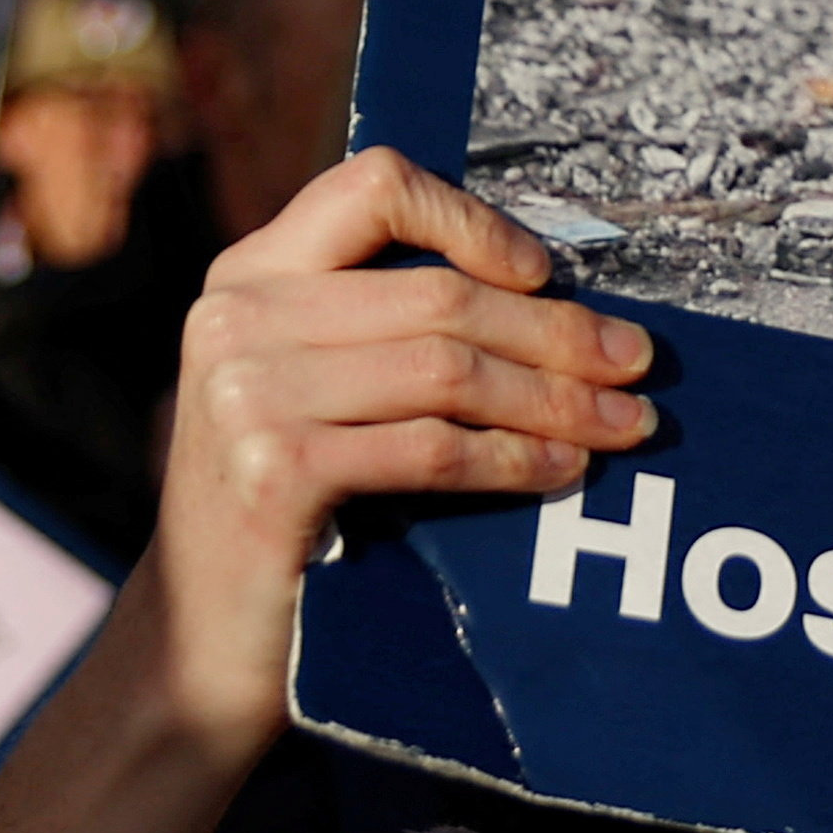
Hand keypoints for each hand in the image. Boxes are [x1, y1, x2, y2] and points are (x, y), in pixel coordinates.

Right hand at [147, 149, 661, 764]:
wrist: (195, 644)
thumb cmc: (278, 513)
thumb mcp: (300, 390)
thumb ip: (375, 328)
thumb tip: (546, 299)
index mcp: (246, 274)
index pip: (372, 187)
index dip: (471, 220)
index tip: (545, 270)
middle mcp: (237, 315)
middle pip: (436, 294)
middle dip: (556, 330)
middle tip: (637, 362)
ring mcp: (248, 392)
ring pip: (447, 370)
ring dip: (555, 398)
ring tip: (622, 425)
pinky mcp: (275, 470)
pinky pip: (432, 449)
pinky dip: (514, 458)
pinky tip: (562, 469)